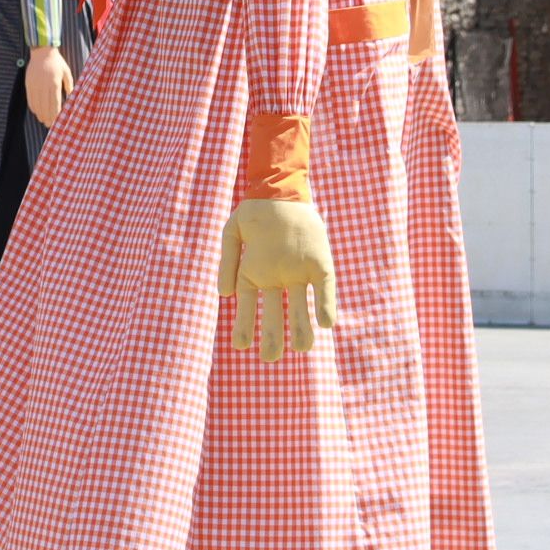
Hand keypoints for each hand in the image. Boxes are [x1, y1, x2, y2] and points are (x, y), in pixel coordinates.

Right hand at [25, 44, 73, 126]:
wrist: (42, 51)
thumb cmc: (57, 62)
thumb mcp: (66, 72)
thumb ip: (69, 85)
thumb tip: (71, 97)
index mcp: (54, 84)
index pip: (55, 104)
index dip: (55, 115)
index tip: (57, 122)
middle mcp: (44, 86)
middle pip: (45, 107)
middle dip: (48, 118)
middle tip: (49, 125)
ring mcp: (35, 85)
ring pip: (37, 104)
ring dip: (40, 114)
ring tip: (43, 120)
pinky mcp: (28, 84)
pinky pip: (30, 99)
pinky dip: (33, 107)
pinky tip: (36, 112)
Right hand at [216, 197, 335, 362]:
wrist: (281, 190)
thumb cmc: (255, 212)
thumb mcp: (232, 232)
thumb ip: (228, 262)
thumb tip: (224, 295)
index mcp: (255, 273)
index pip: (249, 307)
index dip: (244, 326)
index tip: (240, 347)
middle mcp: (278, 278)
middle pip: (274, 313)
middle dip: (272, 336)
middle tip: (270, 358)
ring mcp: (300, 272)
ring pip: (300, 305)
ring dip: (301, 326)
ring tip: (302, 348)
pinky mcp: (321, 263)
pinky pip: (324, 287)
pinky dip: (325, 304)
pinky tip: (325, 322)